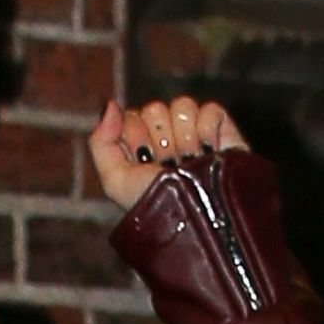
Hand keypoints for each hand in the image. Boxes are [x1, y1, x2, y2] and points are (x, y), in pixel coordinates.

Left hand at [88, 95, 248, 214]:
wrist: (196, 218)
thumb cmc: (155, 205)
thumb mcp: (116, 182)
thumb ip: (101, 142)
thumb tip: (111, 105)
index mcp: (142, 149)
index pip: (131, 116)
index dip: (135, 134)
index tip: (142, 159)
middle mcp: (168, 140)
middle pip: (155, 109)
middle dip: (159, 137)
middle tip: (167, 164)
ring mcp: (195, 135)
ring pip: (182, 106)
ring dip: (183, 136)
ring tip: (188, 162)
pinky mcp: (223, 132)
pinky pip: (210, 109)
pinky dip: (207, 129)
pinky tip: (208, 151)